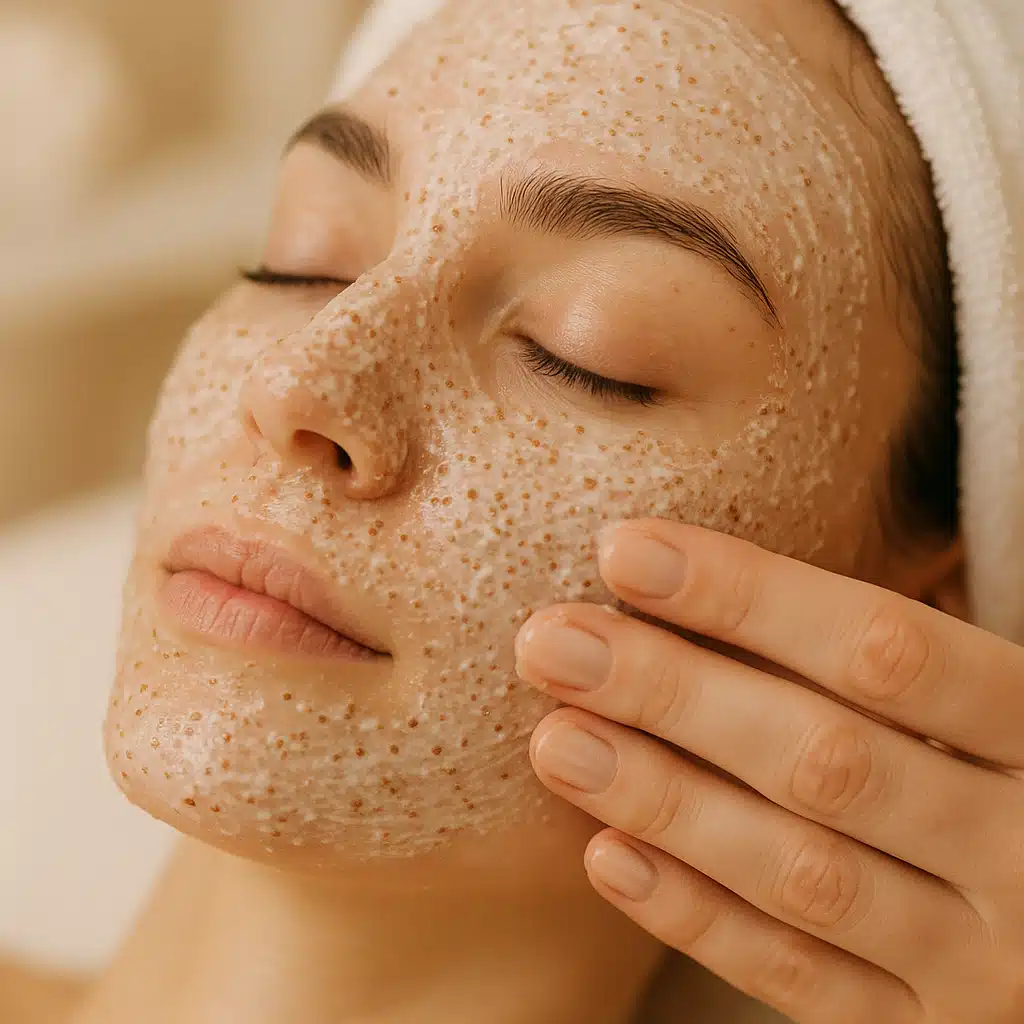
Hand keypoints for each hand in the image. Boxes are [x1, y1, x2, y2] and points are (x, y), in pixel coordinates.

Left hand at [515, 519, 1023, 1022]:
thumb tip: (675, 586)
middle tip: (552, 644)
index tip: (623, 551)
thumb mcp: (964, 707)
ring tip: (556, 740)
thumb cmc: (987, 772)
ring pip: (803, 875)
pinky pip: (801, 982)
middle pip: (827, 759)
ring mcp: (988, 961)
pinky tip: (609, 854)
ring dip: (664, 800)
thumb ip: (863, 665)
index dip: (746, 595)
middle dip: (674, 693)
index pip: (883, 648)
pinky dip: (699, 916)